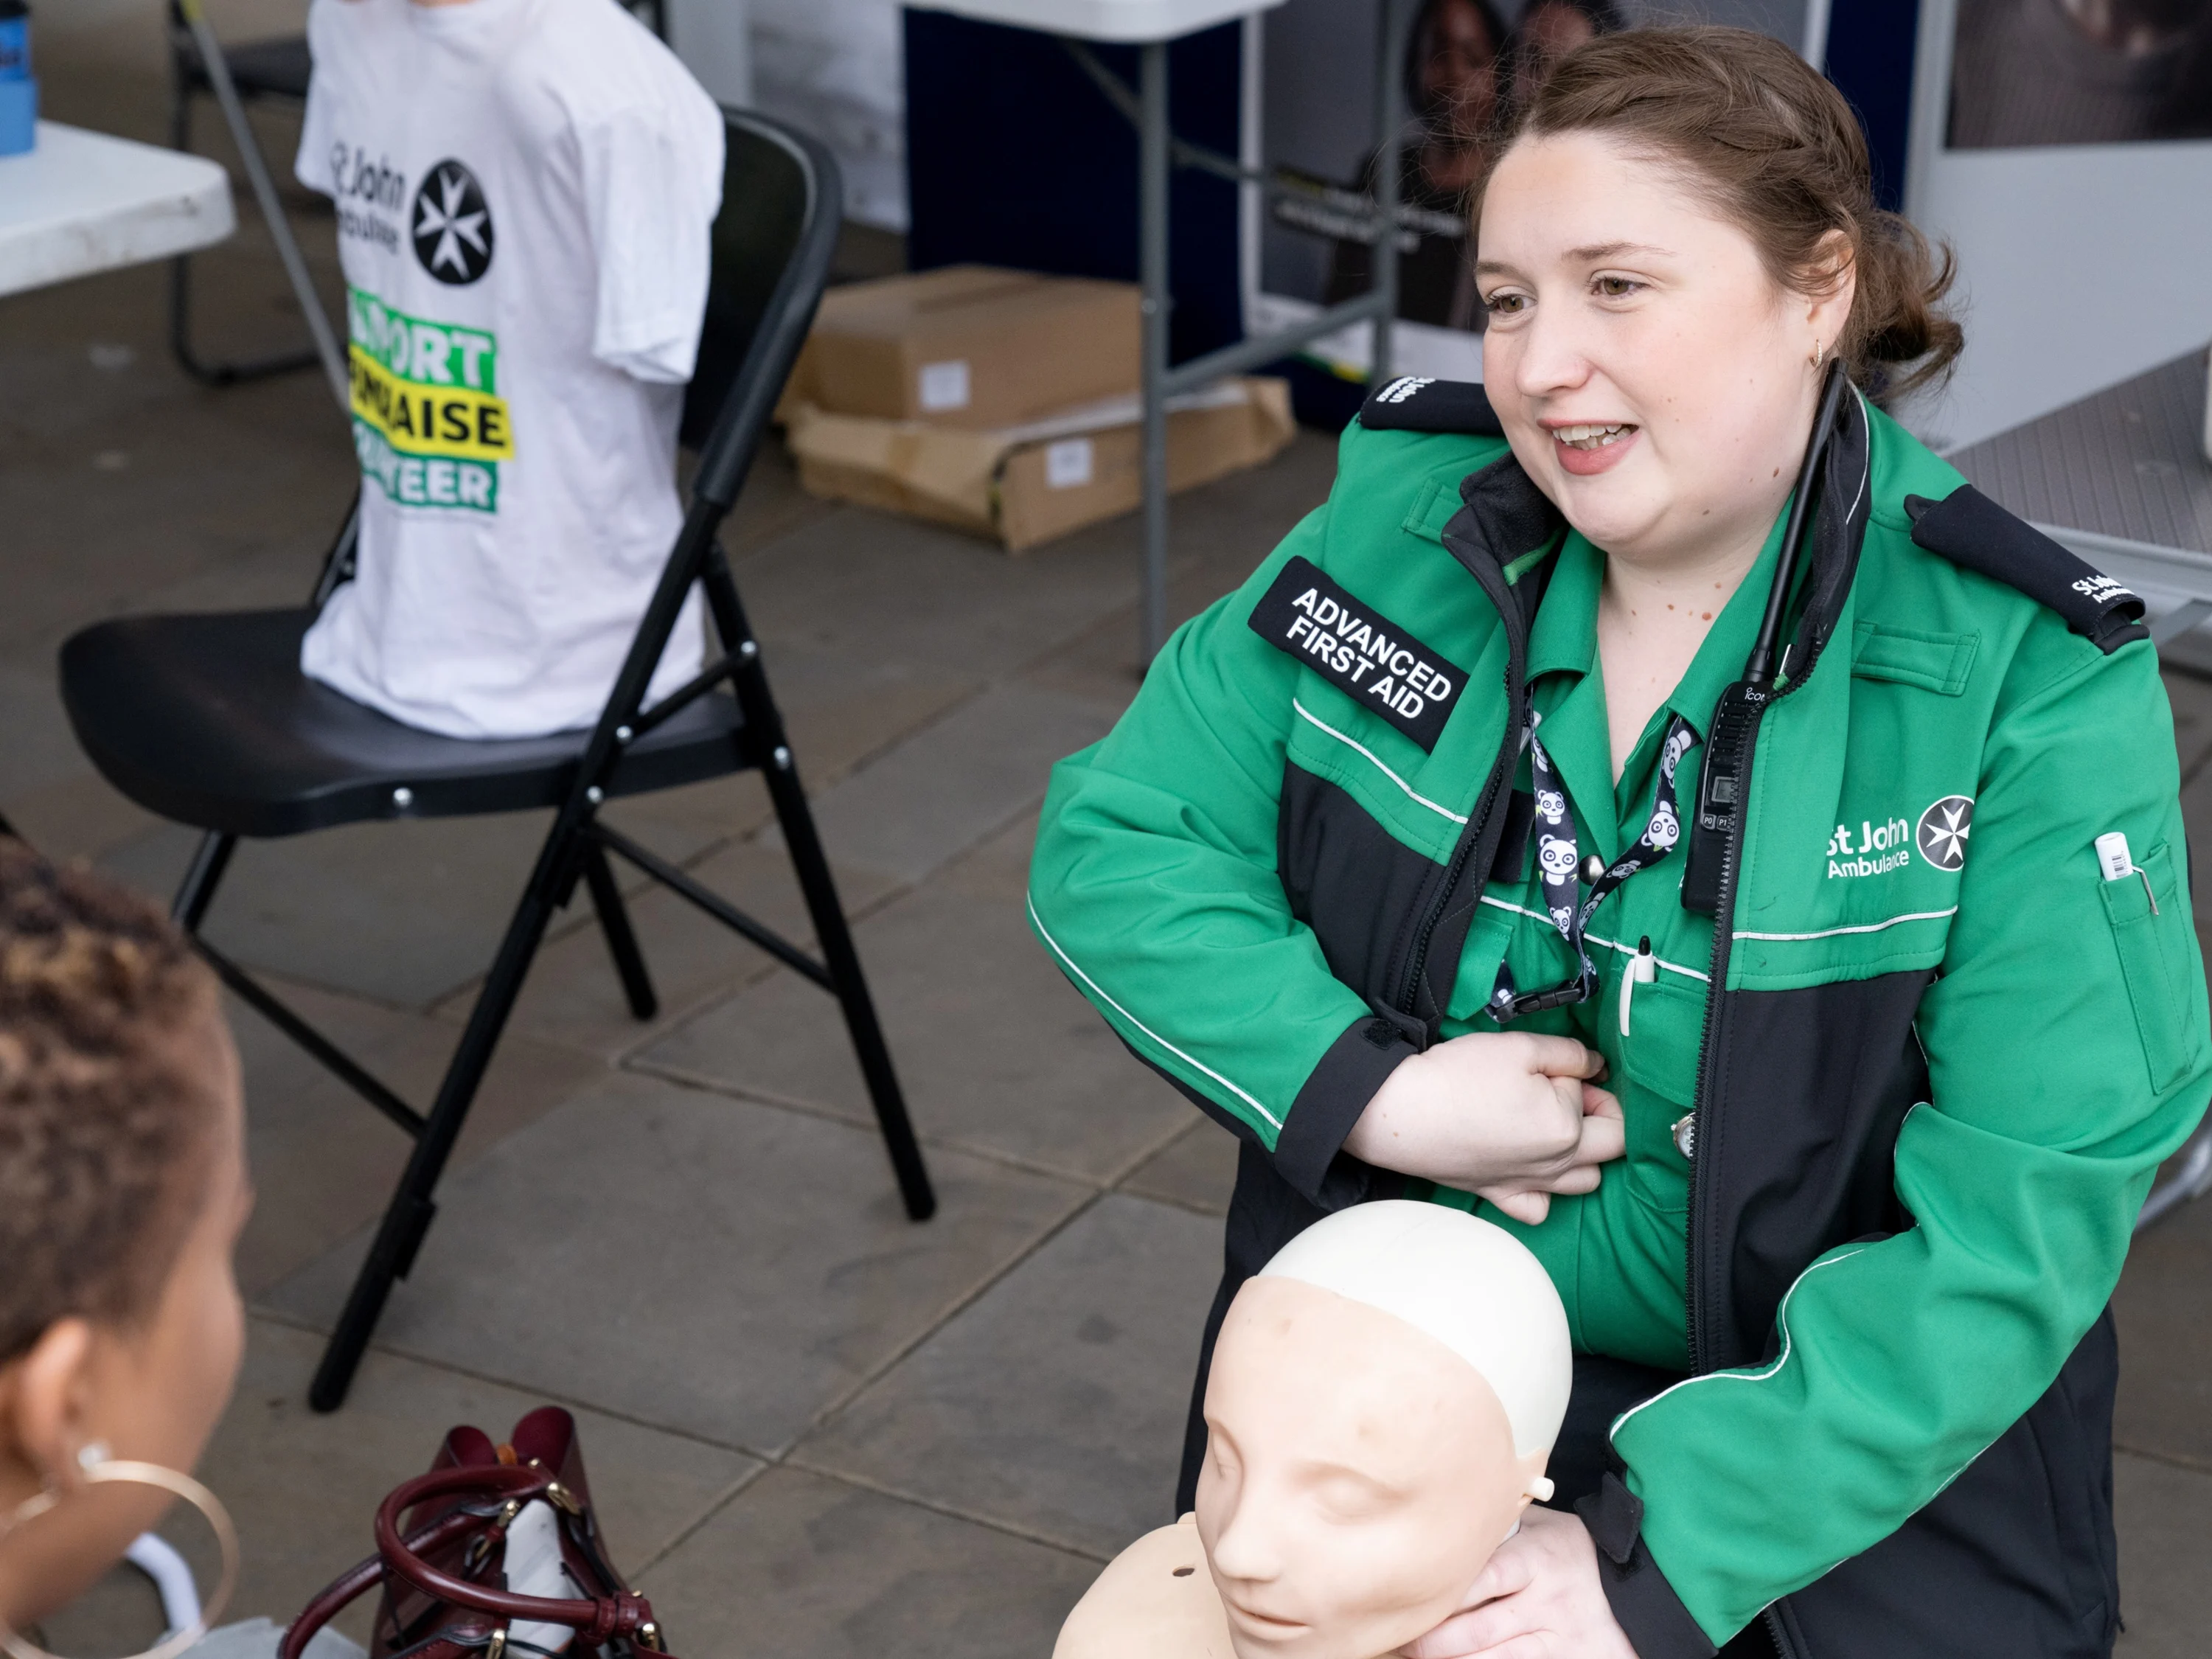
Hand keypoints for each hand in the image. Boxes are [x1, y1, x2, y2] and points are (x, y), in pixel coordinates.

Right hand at [1343, 1032, 1623, 1222]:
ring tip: (1555, 1126)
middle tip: (1565, 1090)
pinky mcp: (1498, 1195)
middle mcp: (1555, 1165)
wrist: (1402, 1112)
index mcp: (1567, 1128)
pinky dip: (1545, 1193)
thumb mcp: (1521, 1047)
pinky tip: (1532, 1170)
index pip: (1602, 1102)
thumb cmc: (1460, 1076)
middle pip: (1610, 1145)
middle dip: (1601, 1113)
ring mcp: (1528, 1185)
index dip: (1589, 1079)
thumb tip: (1596, 1066)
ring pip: (1586, 1182)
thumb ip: (1570, 1055)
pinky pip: (1538, 1209)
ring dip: (1586, 1154)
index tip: (1563, 1068)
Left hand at [1397, 1506, 1639, 1657]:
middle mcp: (1545, 1603)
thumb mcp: (1546, 1526)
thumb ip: (1500, 1523)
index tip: (1408, 1596)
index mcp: (1536, 1560)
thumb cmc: (1578, 1552)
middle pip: (1478, 1630)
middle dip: (1433, 1641)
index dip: (1443, 1594)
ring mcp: (1556, 1640)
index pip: (1481, 1579)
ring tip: (1419, 1656)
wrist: (1641, 1590)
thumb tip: (1450, 1508)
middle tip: (1401, 1638)